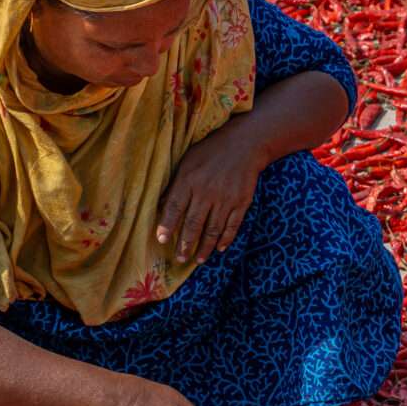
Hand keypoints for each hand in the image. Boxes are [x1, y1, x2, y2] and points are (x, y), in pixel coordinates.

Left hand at [156, 126, 262, 264]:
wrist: (245, 144)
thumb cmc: (211, 152)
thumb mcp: (188, 161)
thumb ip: (176, 184)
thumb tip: (163, 206)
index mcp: (189, 179)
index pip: (175, 207)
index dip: (167, 225)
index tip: (161, 240)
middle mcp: (207, 191)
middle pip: (193, 223)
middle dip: (185, 244)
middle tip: (179, 259)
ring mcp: (225, 198)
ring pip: (212, 229)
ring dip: (205, 247)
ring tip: (198, 260)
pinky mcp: (241, 202)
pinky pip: (232, 225)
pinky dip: (226, 239)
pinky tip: (219, 248)